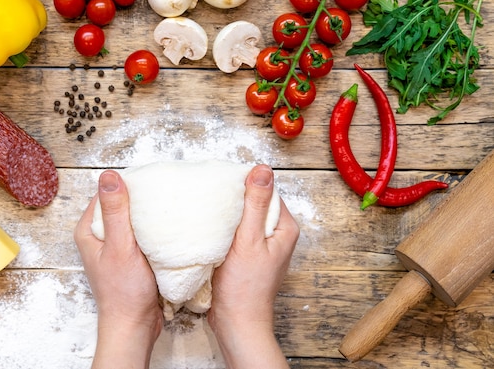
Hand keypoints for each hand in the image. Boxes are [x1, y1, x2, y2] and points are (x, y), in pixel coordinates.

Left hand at [75, 170, 162, 368]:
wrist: (134, 325)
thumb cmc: (123, 292)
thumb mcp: (120, 246)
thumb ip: (115, 212)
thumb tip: (109, 177)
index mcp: (89, 231)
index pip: (106, 194)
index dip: (127, 183)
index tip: (149, 178)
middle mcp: (100, 236)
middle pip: (121, 205)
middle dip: (141, 198)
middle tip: (163, 190)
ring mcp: (116, 247)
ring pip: (133, 220)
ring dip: (149, 215)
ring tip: (169, 205)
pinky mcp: (131, 256)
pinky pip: (143, 235)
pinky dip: (154, 230)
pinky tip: (168, 227)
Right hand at [208, 164, 299, 368]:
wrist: (236, 322)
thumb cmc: (244, 287)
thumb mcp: (249, 240)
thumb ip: (255, 204)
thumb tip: (262, 170)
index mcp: (284, 228)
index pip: (266, 191)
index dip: (245, 185)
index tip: (223, 185)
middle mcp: (276, 235)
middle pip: (254, 204)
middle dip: (234, 200)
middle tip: (212, 198)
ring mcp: (261, 246)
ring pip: (243, 218)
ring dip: (227, 216)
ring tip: (209, 212)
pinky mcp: (247, 256)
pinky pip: (235, 233)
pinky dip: (223, 230)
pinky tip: (210, 230)